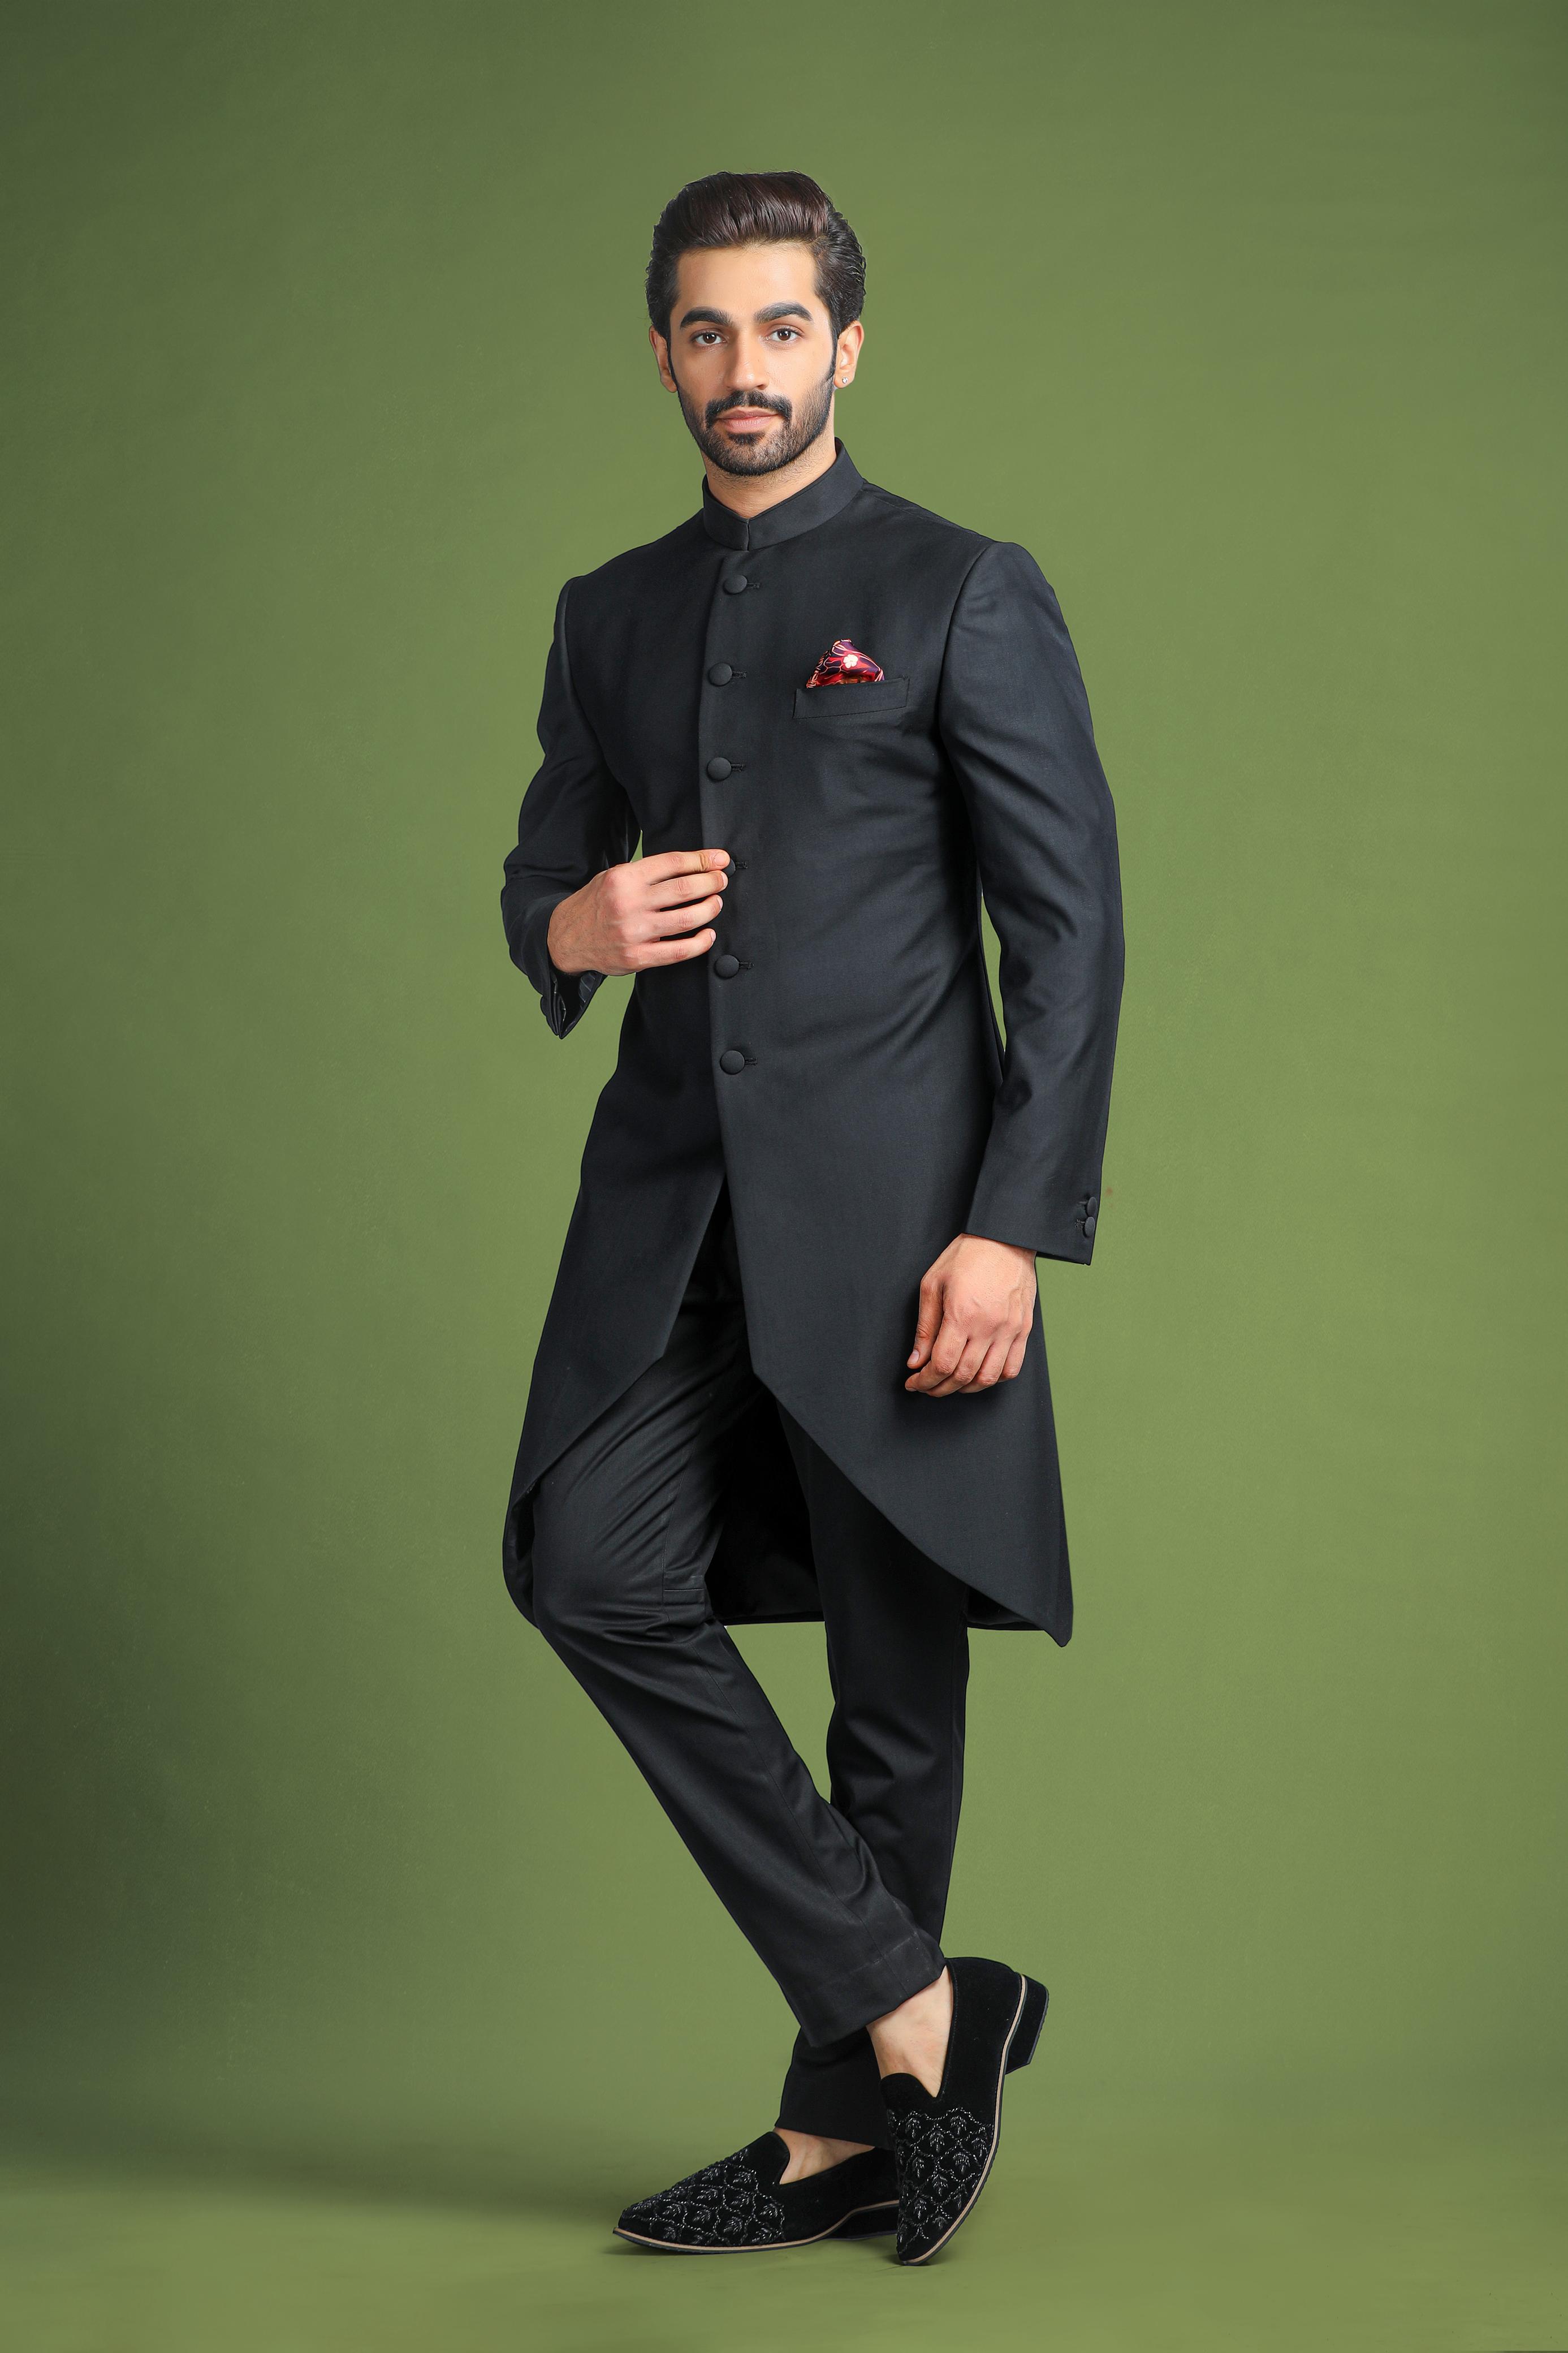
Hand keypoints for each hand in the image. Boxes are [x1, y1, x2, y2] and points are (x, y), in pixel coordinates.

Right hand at [547, 848, 729, 974]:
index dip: (702, 860)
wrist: (565, 938)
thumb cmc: (595, 905)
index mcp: (623, 878)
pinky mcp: (638, 957)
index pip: (673, 863)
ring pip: (686, 918)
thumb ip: (646, 873)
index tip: (720, 860)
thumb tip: (690, 867)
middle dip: (711, 883)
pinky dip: (700, 943)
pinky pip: (679, 951)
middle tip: (721, 881)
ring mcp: (634, 932)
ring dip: (709, 908)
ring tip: (716, 902)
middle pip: (684, 889)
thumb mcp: (613, 878)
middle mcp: (629, 903)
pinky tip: (708, 935)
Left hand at [905, 1234, 1036, 1397]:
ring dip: (965, 1388)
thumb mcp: (933, 1285)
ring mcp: (1010, 1330)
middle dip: (939, 1388)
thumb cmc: (966, 1256)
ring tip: (950, 1383)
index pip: (942, 1364)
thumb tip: (916, 1361)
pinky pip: (1012, 1368)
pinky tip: (979, 1374)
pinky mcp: (1024, 1329)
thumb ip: (924, 1327)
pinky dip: (994, 1379)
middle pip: (963, 1376)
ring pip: (988, 1378)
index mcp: (962, 1315)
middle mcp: (988, 1326)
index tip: (913, 1382)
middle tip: (927, 1386)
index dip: (924, 1381)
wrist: (1004, 1237)